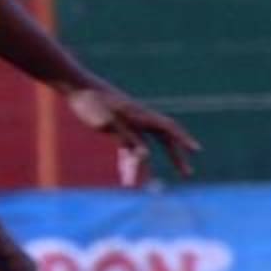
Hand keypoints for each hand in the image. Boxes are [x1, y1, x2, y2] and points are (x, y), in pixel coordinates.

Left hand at [67, 85, 200, 182]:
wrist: (74, 86)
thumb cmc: (91, 102)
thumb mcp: (108, 124)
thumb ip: (127, 139)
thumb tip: (146, 156)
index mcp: (139, 115)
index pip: (168, 127)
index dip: (183, 139)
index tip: (197, 150)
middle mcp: (137, 118)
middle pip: (162, 139)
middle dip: (174, 156)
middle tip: (186, 174)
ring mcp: (126, 122)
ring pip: (140, 147)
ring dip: (140, 165)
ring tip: (134, 185)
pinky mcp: (114, 125)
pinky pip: (126, 145)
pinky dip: (125, 160)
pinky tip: (123, 175)